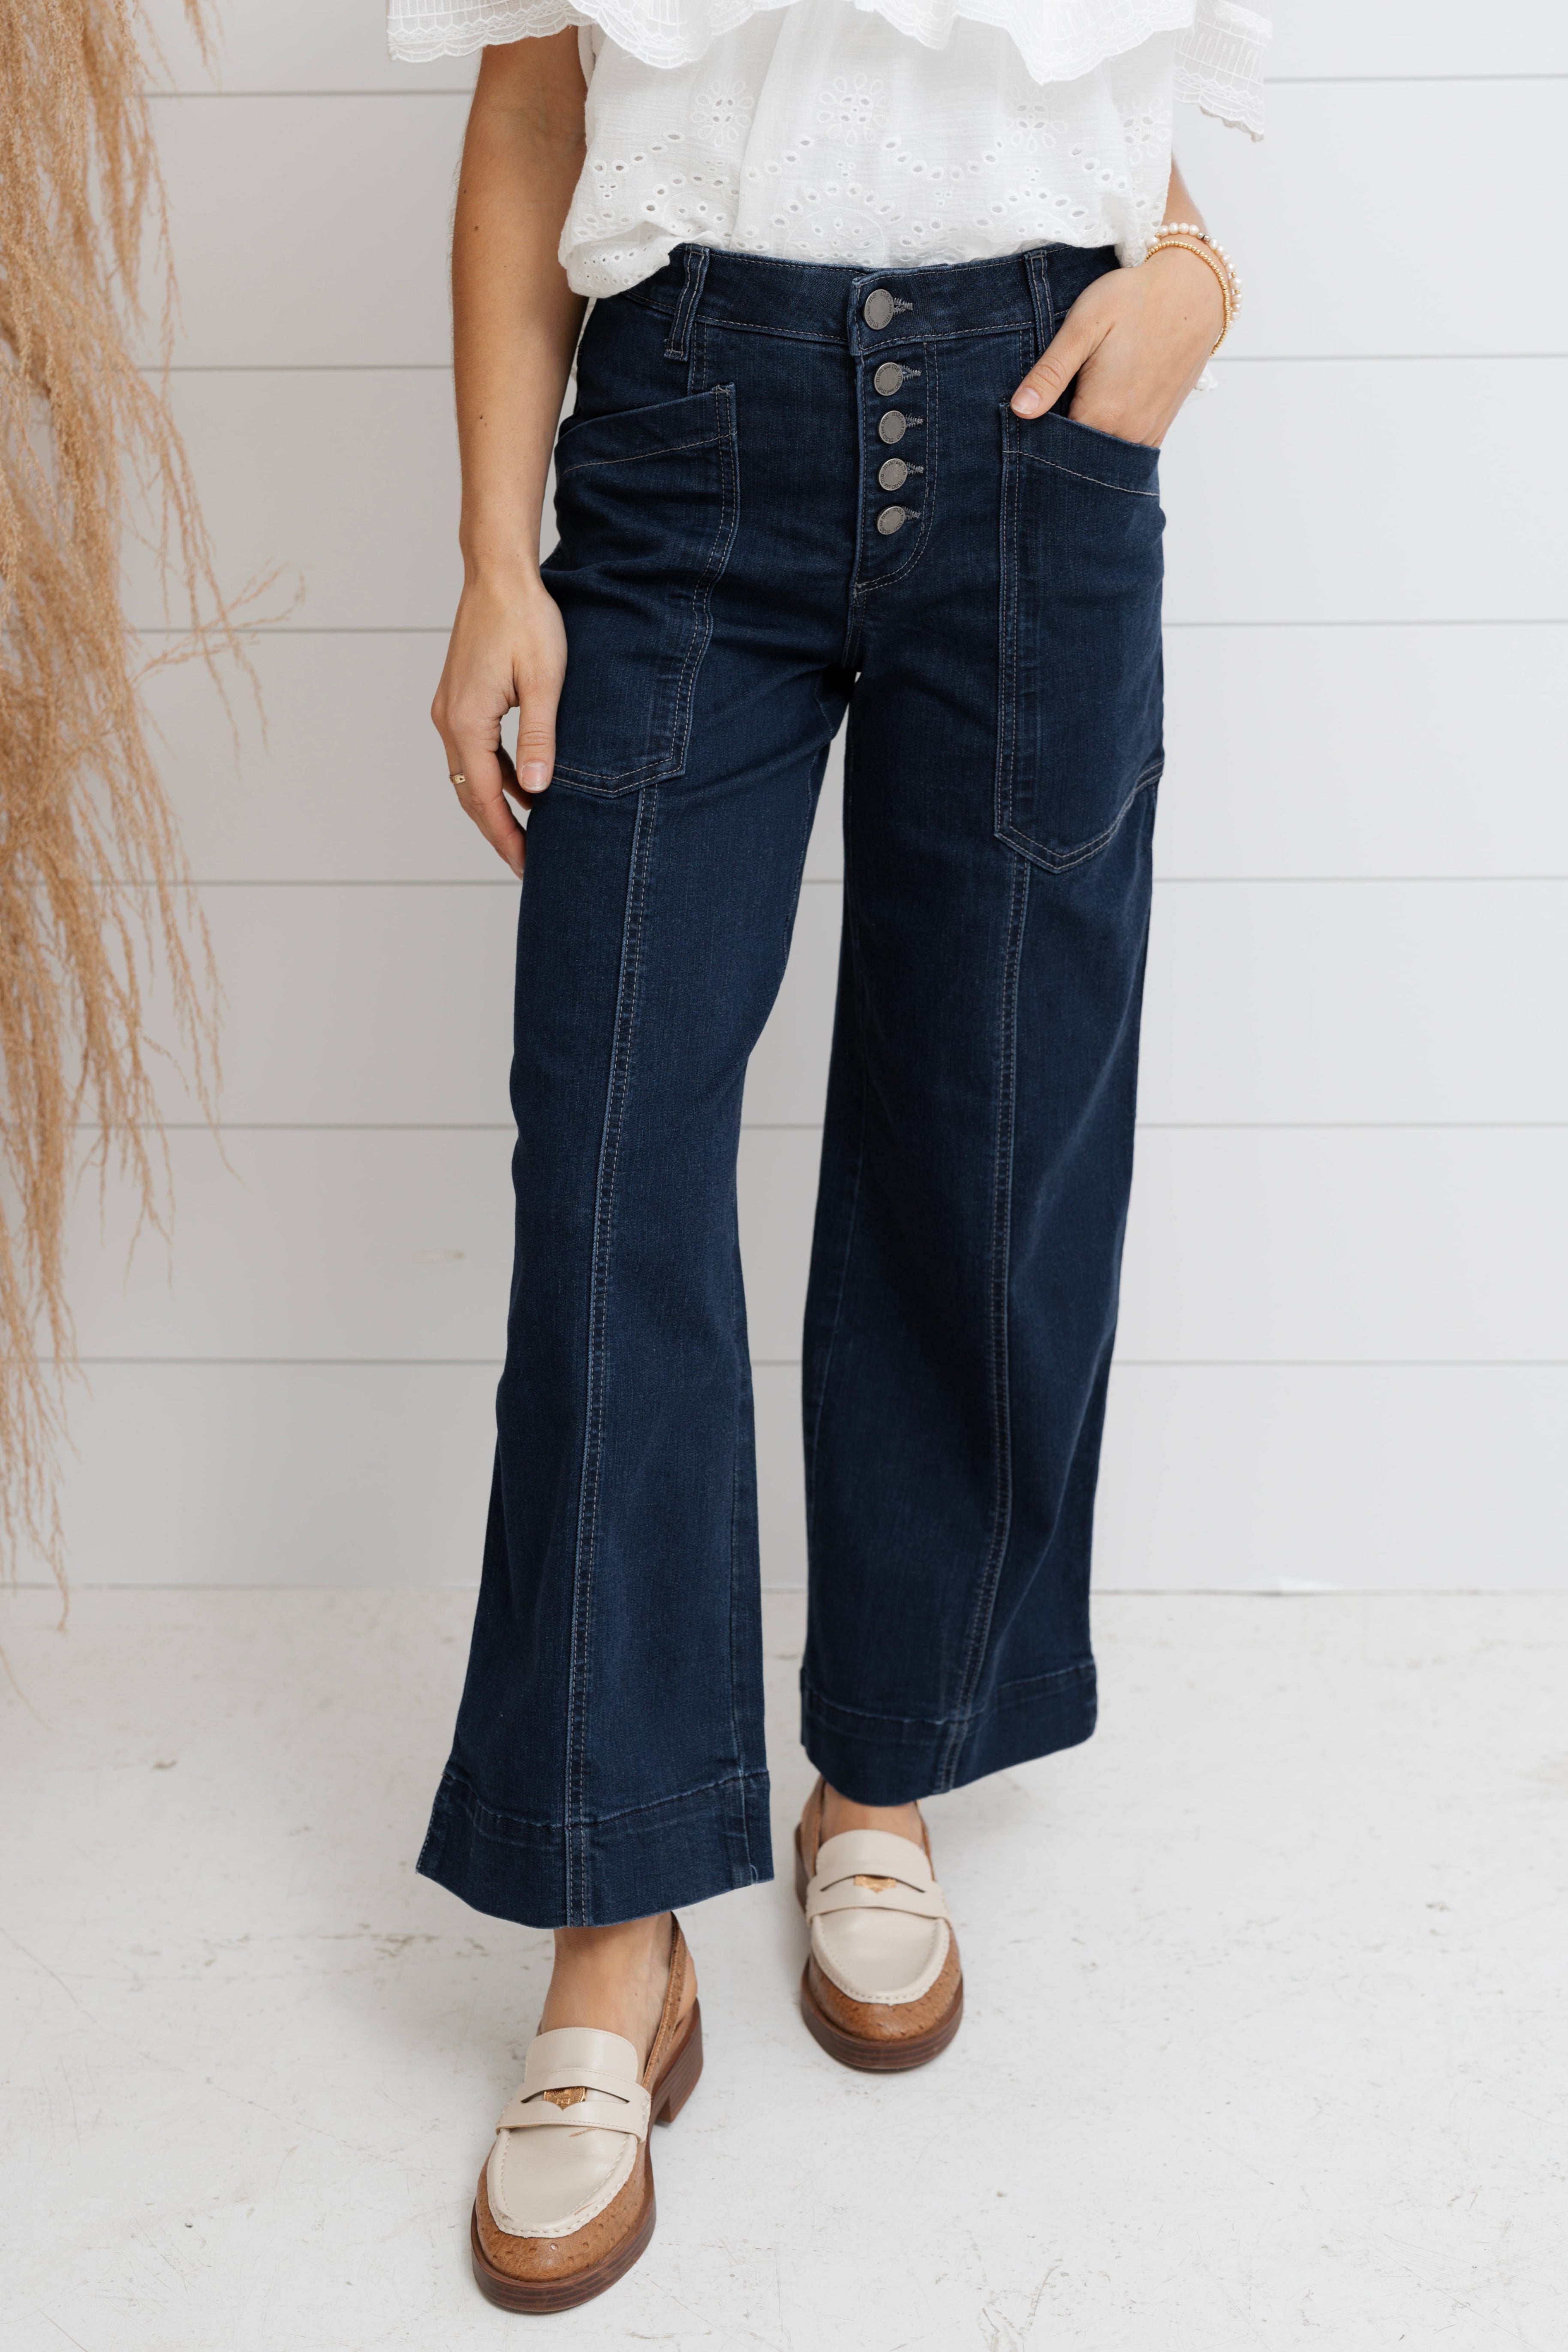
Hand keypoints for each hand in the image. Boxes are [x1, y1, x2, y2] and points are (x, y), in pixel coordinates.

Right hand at [431, 568, 565, 876]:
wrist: (498, 575)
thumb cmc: (525, 620)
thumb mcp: (544, 682)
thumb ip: (539, 738)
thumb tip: (537, 792)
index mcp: (466, 721)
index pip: (484, 798)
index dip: (506, 837)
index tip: (527, 866)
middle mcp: (449, 720)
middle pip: (470, 794)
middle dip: (498, 832)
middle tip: (527, 864)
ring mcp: (450, 709)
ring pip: (471, 775)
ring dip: (496, 805)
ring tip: (528, 835)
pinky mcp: (459, 698)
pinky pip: (475, 751)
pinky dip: (496, 776)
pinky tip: (523, 787)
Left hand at [1009, 246, 1224, 446]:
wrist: (1194, 288)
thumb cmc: (1135, 299)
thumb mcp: (1083, 326)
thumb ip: (1050, 373)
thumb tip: (1019, 410)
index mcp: (1102, 412)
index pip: (1052, 448)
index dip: (1033, 438)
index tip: (1024, 420)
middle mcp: (1128, 432)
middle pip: (1079, 457)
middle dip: (1057, 445)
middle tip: (1046, 415)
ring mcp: (1148, 433)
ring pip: (1103, 456)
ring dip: (1084, 444)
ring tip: (1074, 411)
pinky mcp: (1160, 426)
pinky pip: (1126, 450)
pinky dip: (1108, 441)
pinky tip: (1099, 416)